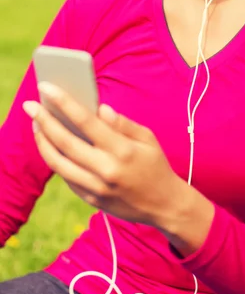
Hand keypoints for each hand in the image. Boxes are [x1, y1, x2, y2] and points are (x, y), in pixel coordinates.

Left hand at [23, 83, 186, 229]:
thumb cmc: (156, 165)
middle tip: (30, 105)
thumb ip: (122, 123)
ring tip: (37, 125)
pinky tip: (51, 145)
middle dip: (44, 121)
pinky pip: (66, 178)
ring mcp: (96, 188)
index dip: (64, 103)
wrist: (164, 205)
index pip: (86, 121)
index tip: (47, 88)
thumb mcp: (147, 138)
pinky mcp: (91, 200)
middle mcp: (106, 170)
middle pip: (66, 143)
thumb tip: (99, 108)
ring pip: (59, 163)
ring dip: (43, 142)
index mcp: (122, 150)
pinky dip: (56, 160)